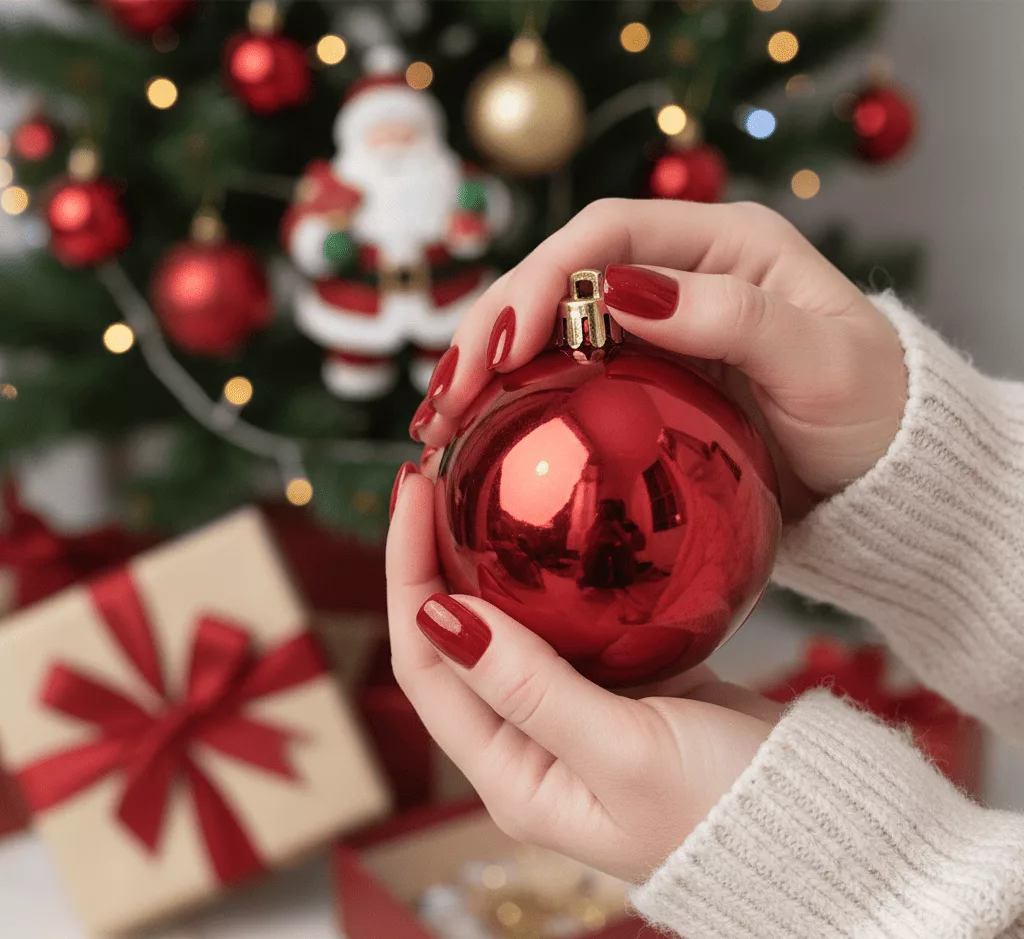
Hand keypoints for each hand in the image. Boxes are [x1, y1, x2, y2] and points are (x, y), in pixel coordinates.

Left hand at [387, 470, 781, 882]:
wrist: (810, 823)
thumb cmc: (725, 809)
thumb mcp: (624, 751)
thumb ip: (532, 689)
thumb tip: (443, 616)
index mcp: (510, 775)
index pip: (427, 666)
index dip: (407, 578)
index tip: (415, 499)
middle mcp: (527, 745)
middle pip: (453, 639)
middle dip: (431, 558)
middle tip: (434, 476)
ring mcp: (569, 712)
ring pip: (505, 625)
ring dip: (486, 560)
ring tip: (476, 486)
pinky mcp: (613, 686)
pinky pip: (566, 621)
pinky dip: (554, 574)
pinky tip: (558, 525)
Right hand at [414, 199, 907, 512]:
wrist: (884, 477)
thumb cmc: (872, 413)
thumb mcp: (823, 361)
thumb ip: (732, 317)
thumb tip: (619, 294)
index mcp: (721, 244)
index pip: (606, 237)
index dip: (543, 279)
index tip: (503, 342)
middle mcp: (677, 277)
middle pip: (560, 279)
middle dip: (493, 327)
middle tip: (446, 392)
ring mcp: (655, 332)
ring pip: (549, 331)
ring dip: (486, 368)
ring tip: (438, 416)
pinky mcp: (641, 382)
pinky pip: (564, 380)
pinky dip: (515, 403)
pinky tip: (476, 434)